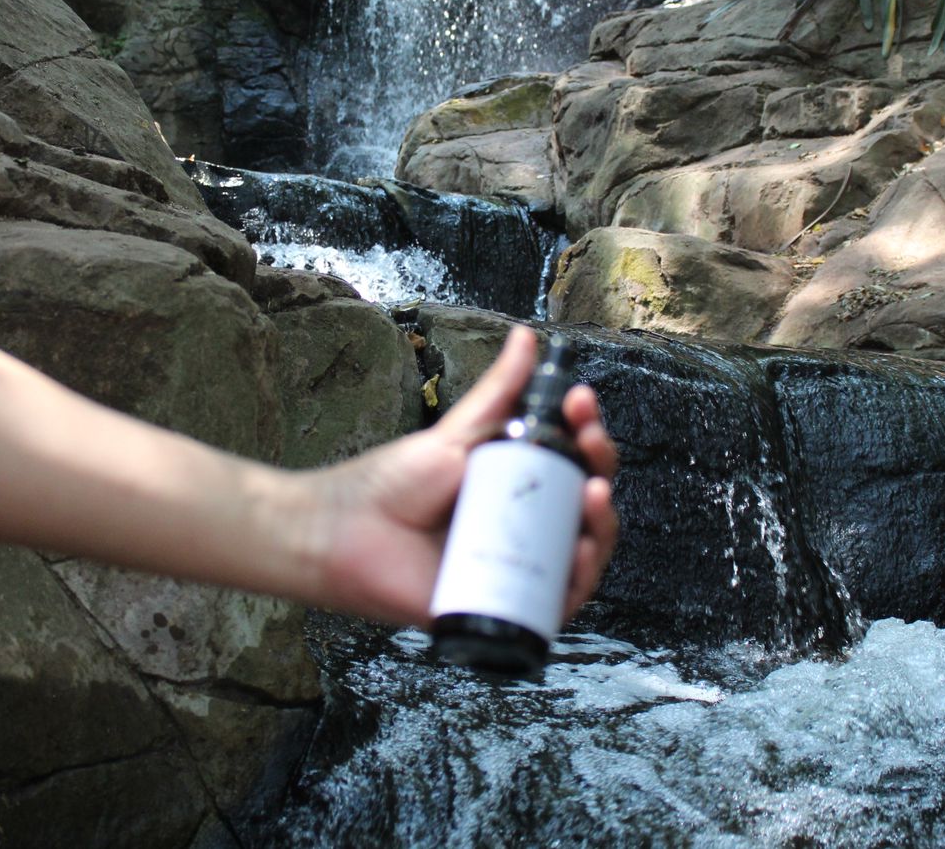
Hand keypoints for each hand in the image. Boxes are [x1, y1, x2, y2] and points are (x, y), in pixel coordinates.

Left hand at [306, 326, 618, 625]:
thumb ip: (497, 391)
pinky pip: (556, 603)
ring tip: (593, 495)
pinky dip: (578, 581)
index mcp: (520, 486)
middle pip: (586, 508)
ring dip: (601, 525)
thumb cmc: (390, 485)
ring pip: (581, 554)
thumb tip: (527, 337)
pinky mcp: (504, 607)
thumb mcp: (455, 433)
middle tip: (591, 442)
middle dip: (601, 470)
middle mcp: (526, 528)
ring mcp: (517, 568)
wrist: (343, 533)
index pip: (575, 462)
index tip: (580, 402)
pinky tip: (578, 553)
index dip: (589, 433)